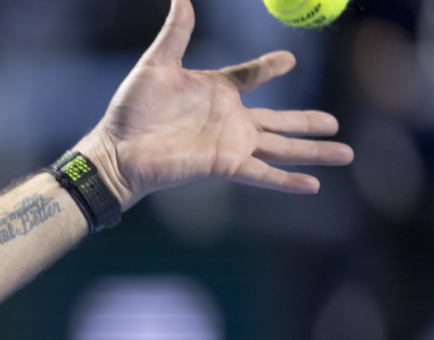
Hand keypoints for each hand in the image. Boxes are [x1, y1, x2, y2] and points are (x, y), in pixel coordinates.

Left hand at [75, 0, 353, 208]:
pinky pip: (264, 172)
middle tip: (336, 122)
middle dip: (309, 121)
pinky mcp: (225, 164)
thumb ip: (176, 31)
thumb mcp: (157, 63)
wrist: (117, 149)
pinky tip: (314, 185)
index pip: (251, 76)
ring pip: (282, 146)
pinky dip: (288, 179)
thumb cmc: (131, 110)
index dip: (269, 68)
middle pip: (280, 120)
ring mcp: (230, 143)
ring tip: (345, 153)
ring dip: (314, 151)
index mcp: (215, 90)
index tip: (288, 61)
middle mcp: (229, 119)